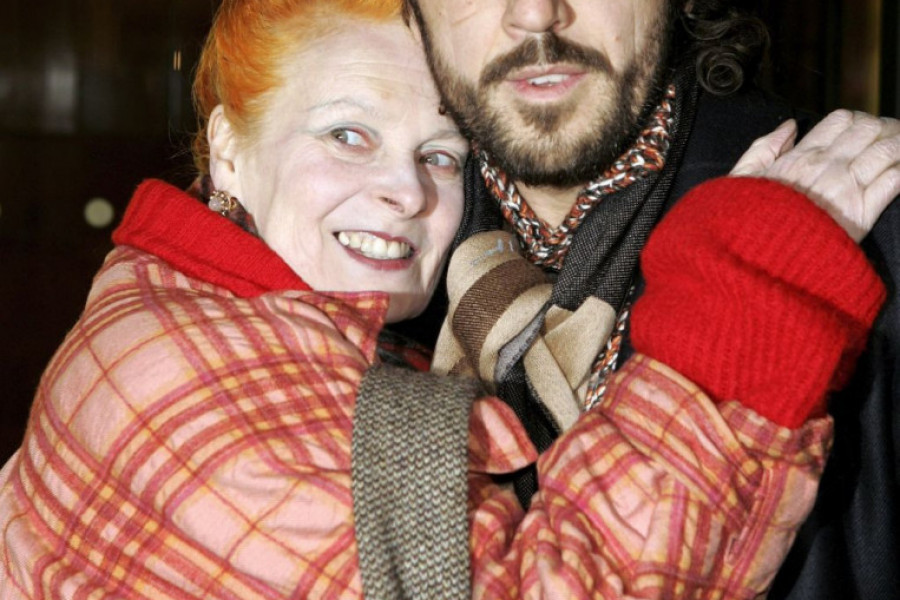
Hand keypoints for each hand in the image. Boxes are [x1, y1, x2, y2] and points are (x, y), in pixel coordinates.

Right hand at [731, 110, 899, 241]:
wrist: (758, 257)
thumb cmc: (745, 222)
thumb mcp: (741, 179)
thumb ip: (763, 148)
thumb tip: (790, 127)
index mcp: (800, 157)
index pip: (840, 120)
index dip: (858, 120)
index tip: (864, 131)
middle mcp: (827, 166)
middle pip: (870, 129)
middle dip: (886, 129)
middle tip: (893, 139)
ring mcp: (847, 188)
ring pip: (888, 149)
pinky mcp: (862, 213)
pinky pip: (894, 180)